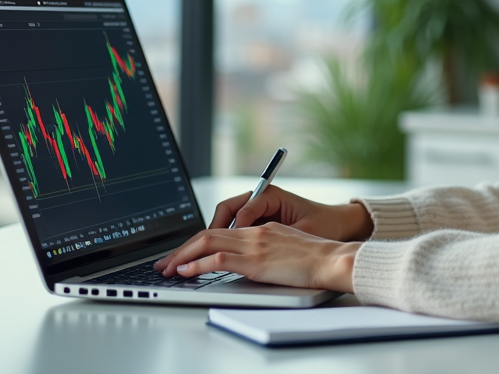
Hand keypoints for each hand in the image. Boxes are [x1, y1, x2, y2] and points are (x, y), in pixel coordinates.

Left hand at [155, 222, 359, 291]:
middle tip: (165, 263)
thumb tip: (250, 262)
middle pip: (208, 235)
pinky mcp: (256, 261)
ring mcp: (254, 245)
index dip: (197, 242)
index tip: (183, 255)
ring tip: (168, 269)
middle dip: (182, 249)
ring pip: (207, 243)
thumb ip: (267, 249)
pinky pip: (219, 259)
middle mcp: (254, 232)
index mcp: (261, 228)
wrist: (333, 258)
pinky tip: (186, 271)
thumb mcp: (288, 247)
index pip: (221, 231)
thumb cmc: (317, 258)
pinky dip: (198, 264)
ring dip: (183, 256)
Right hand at [210, 185, 373, 238]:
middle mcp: (263, 199)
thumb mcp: (305, 230)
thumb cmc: (325, 225)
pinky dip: (226, 239)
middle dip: (211, 231)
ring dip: (215, 235)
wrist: (339, 226)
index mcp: (272, 196)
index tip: (229, 246)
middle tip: (201, 250)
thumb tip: (255, 243)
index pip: (241, 209)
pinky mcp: (260, 222)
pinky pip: (236, 228)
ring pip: (227, 219)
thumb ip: (280, 235)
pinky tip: (221, 255)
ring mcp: (259, 210)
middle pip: (226, 210)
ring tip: (204, 254)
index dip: (234, 228)